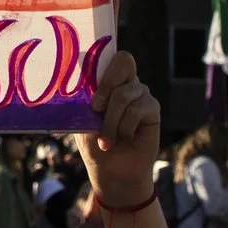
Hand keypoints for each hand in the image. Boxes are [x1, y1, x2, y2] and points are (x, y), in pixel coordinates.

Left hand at [73, 50, 160, 204]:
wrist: (112, 172)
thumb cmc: (94, 144)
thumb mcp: (82, 121)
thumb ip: (83, 101)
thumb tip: (74, 85)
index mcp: (108, 80)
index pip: (111, 55)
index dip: (103, 58)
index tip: (88, 78)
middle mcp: (127, 83)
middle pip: (124, 61)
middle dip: (106, 84)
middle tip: (95, 108)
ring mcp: (141, 94)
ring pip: (124, 94)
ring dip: (111, 121)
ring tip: (106, 140)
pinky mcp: (152, 109)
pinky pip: (138, 109)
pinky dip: (125, 127)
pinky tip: (124, 138)